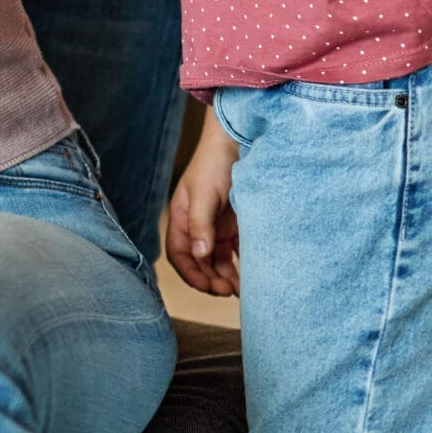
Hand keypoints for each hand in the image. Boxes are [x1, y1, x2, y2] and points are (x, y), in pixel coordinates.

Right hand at [165, 121, 241, 296]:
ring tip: (241, 289)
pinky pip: (236, 250)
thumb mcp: (204, 194)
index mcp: (182, 217)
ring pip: (218, 259)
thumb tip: (199, 255)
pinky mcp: (234, 223)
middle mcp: (197, 225)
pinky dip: (241, 264)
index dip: (190, 274)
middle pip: (199, 261)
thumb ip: (200, 226)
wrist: (238, 141)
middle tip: (227, 291)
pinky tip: (251, 275)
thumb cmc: (215, 163)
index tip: (208, 287)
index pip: (179, 254)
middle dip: (210, 279)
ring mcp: (216, 225)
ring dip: (226, 276)